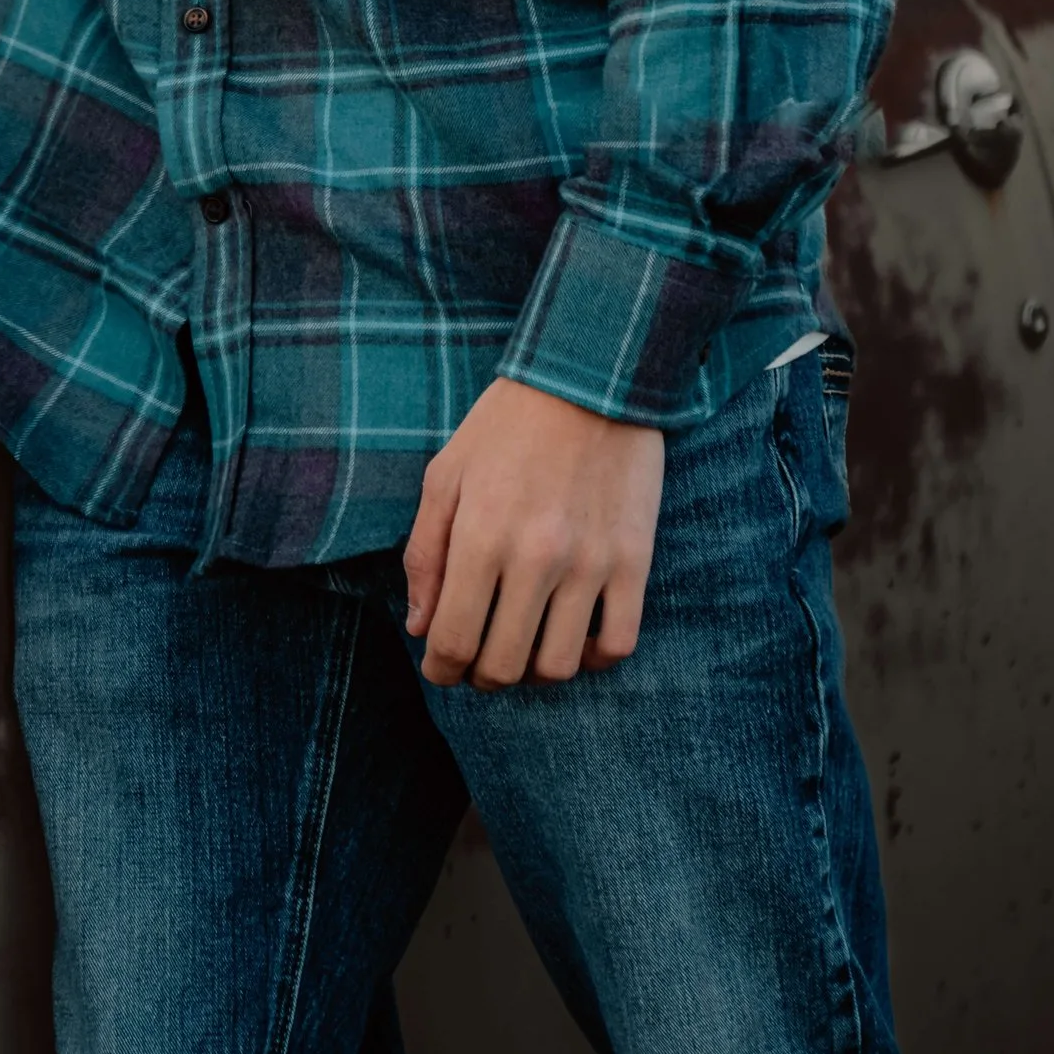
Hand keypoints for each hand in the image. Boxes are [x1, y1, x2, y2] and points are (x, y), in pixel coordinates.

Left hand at [403, 377, 663, 688]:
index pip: (453, 640)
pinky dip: (593, 658)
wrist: (591, 376)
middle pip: (504, 666)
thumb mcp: (447, 475)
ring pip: (560, 666)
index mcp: (481, 536)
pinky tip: (576, 639)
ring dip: (535, 672)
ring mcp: (591, 563)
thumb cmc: (507, 424)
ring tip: (525, 649)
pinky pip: (618, 643)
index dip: (440, 670)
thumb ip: (426, 554)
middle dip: (481, 676)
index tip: (440, 669)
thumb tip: (420, 626)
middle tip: (478, 663)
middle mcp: (536, 558)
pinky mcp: (634, 559)